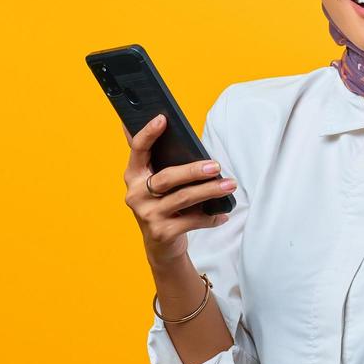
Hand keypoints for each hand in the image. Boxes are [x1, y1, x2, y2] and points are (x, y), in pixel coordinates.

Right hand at [122, 114, 235, 264]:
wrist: (161, 246)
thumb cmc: (164, 204)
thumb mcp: (157, 182)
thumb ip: (161, 160)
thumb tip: (169, 124)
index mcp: (133, 175)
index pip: (138, 150)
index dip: (148, 133)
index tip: (163, 118)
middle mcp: (135, 194)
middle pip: (167, 178)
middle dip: (194, 170)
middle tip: (217, 165)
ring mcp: (147, 215)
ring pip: (183, 198)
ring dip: (210, 191)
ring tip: (229, 185)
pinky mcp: (161, 232)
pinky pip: (192, 221)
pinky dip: (211, 217)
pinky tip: (223, 213)